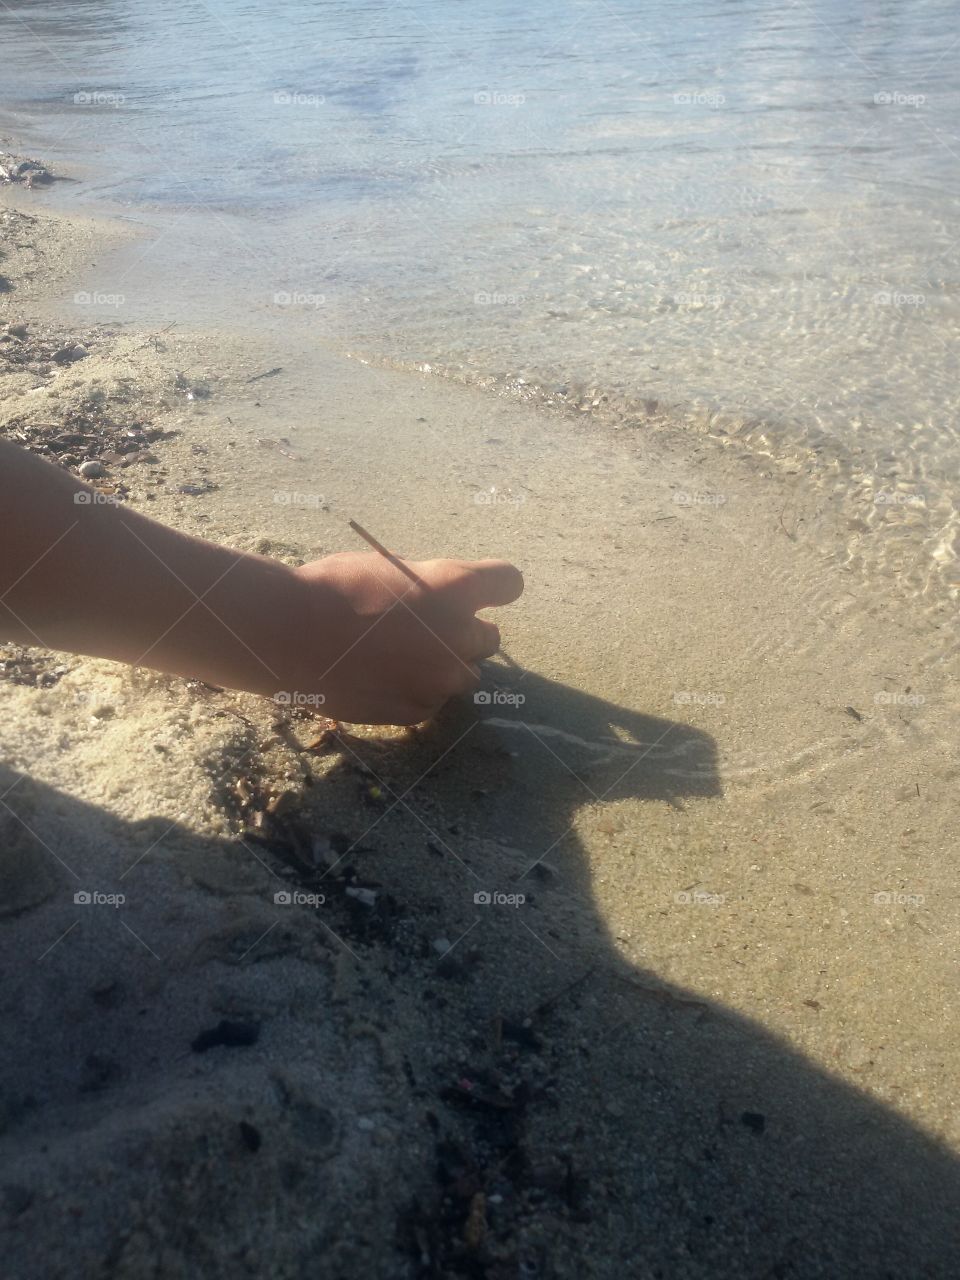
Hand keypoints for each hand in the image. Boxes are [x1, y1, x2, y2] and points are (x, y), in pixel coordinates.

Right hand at [291, 552, 523, 723]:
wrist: (288, 635)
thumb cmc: (331, 589)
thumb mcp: (387, 568)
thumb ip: (427, 585)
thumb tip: (438, 599)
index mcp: (455, 588)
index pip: (509, 583)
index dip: (495, 587)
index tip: (481, 593)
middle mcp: (458, 636)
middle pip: (490, 638)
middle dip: (464, 633)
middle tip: (426, 629)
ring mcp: (439, 679)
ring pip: (464, 675)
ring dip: (444, 666)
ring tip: (401, 658)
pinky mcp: (417, 710)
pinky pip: (432, 700)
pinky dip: (415, 691)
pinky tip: (380, 679)